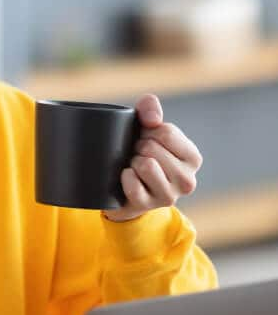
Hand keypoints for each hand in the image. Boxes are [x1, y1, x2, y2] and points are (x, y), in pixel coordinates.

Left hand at [103, 93, 202, 222]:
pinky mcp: (147, 206)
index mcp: (193, 158)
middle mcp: (187, 180)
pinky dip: (124, 177)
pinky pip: (132, 184)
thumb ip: (150, 108)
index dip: (147, 131)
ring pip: (145, 165)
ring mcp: (168, 196)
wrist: (121, 188)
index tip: (144, 138)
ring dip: (132, 162)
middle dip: (138, 147)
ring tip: (134, 167)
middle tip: (137, 155)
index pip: (166, 132)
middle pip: (152, 148)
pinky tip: (127, 179)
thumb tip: (153, 119)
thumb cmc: (139, 151)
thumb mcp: (145, 126)